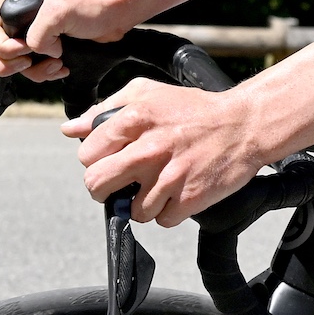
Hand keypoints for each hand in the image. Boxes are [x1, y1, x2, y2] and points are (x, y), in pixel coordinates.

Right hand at [0, 0, 141, 82]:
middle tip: (30, 63)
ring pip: (6, 60)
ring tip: (54, 65)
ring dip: (29, 71)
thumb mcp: (60, 11)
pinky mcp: (35, 40)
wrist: (115, 12)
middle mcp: (9, 5)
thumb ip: (38, 34)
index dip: (2, 47)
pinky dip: (39, 72)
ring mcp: (21, 24)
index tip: (26, 50)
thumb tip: (33, 52)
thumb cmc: (92, 3)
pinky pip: (24, 65)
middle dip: (10, 63)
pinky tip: (58, 68)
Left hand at [67, 80, 270, 225]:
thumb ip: (104, 110)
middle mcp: (149, 149)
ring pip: (131, 210)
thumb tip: (70, 128)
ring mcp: (169, 177)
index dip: (98, 159)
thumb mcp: (147, 94)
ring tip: (159, 185)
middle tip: (123, 183)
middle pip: (96, 186)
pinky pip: (161, 220)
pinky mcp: (189, 198)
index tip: (113, 158)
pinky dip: (168, 211)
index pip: (87, 156)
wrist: (243, 125)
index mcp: (134, 120)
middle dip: (105, 188)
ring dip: (142, 203)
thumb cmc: (193, 109)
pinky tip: (178, 193)